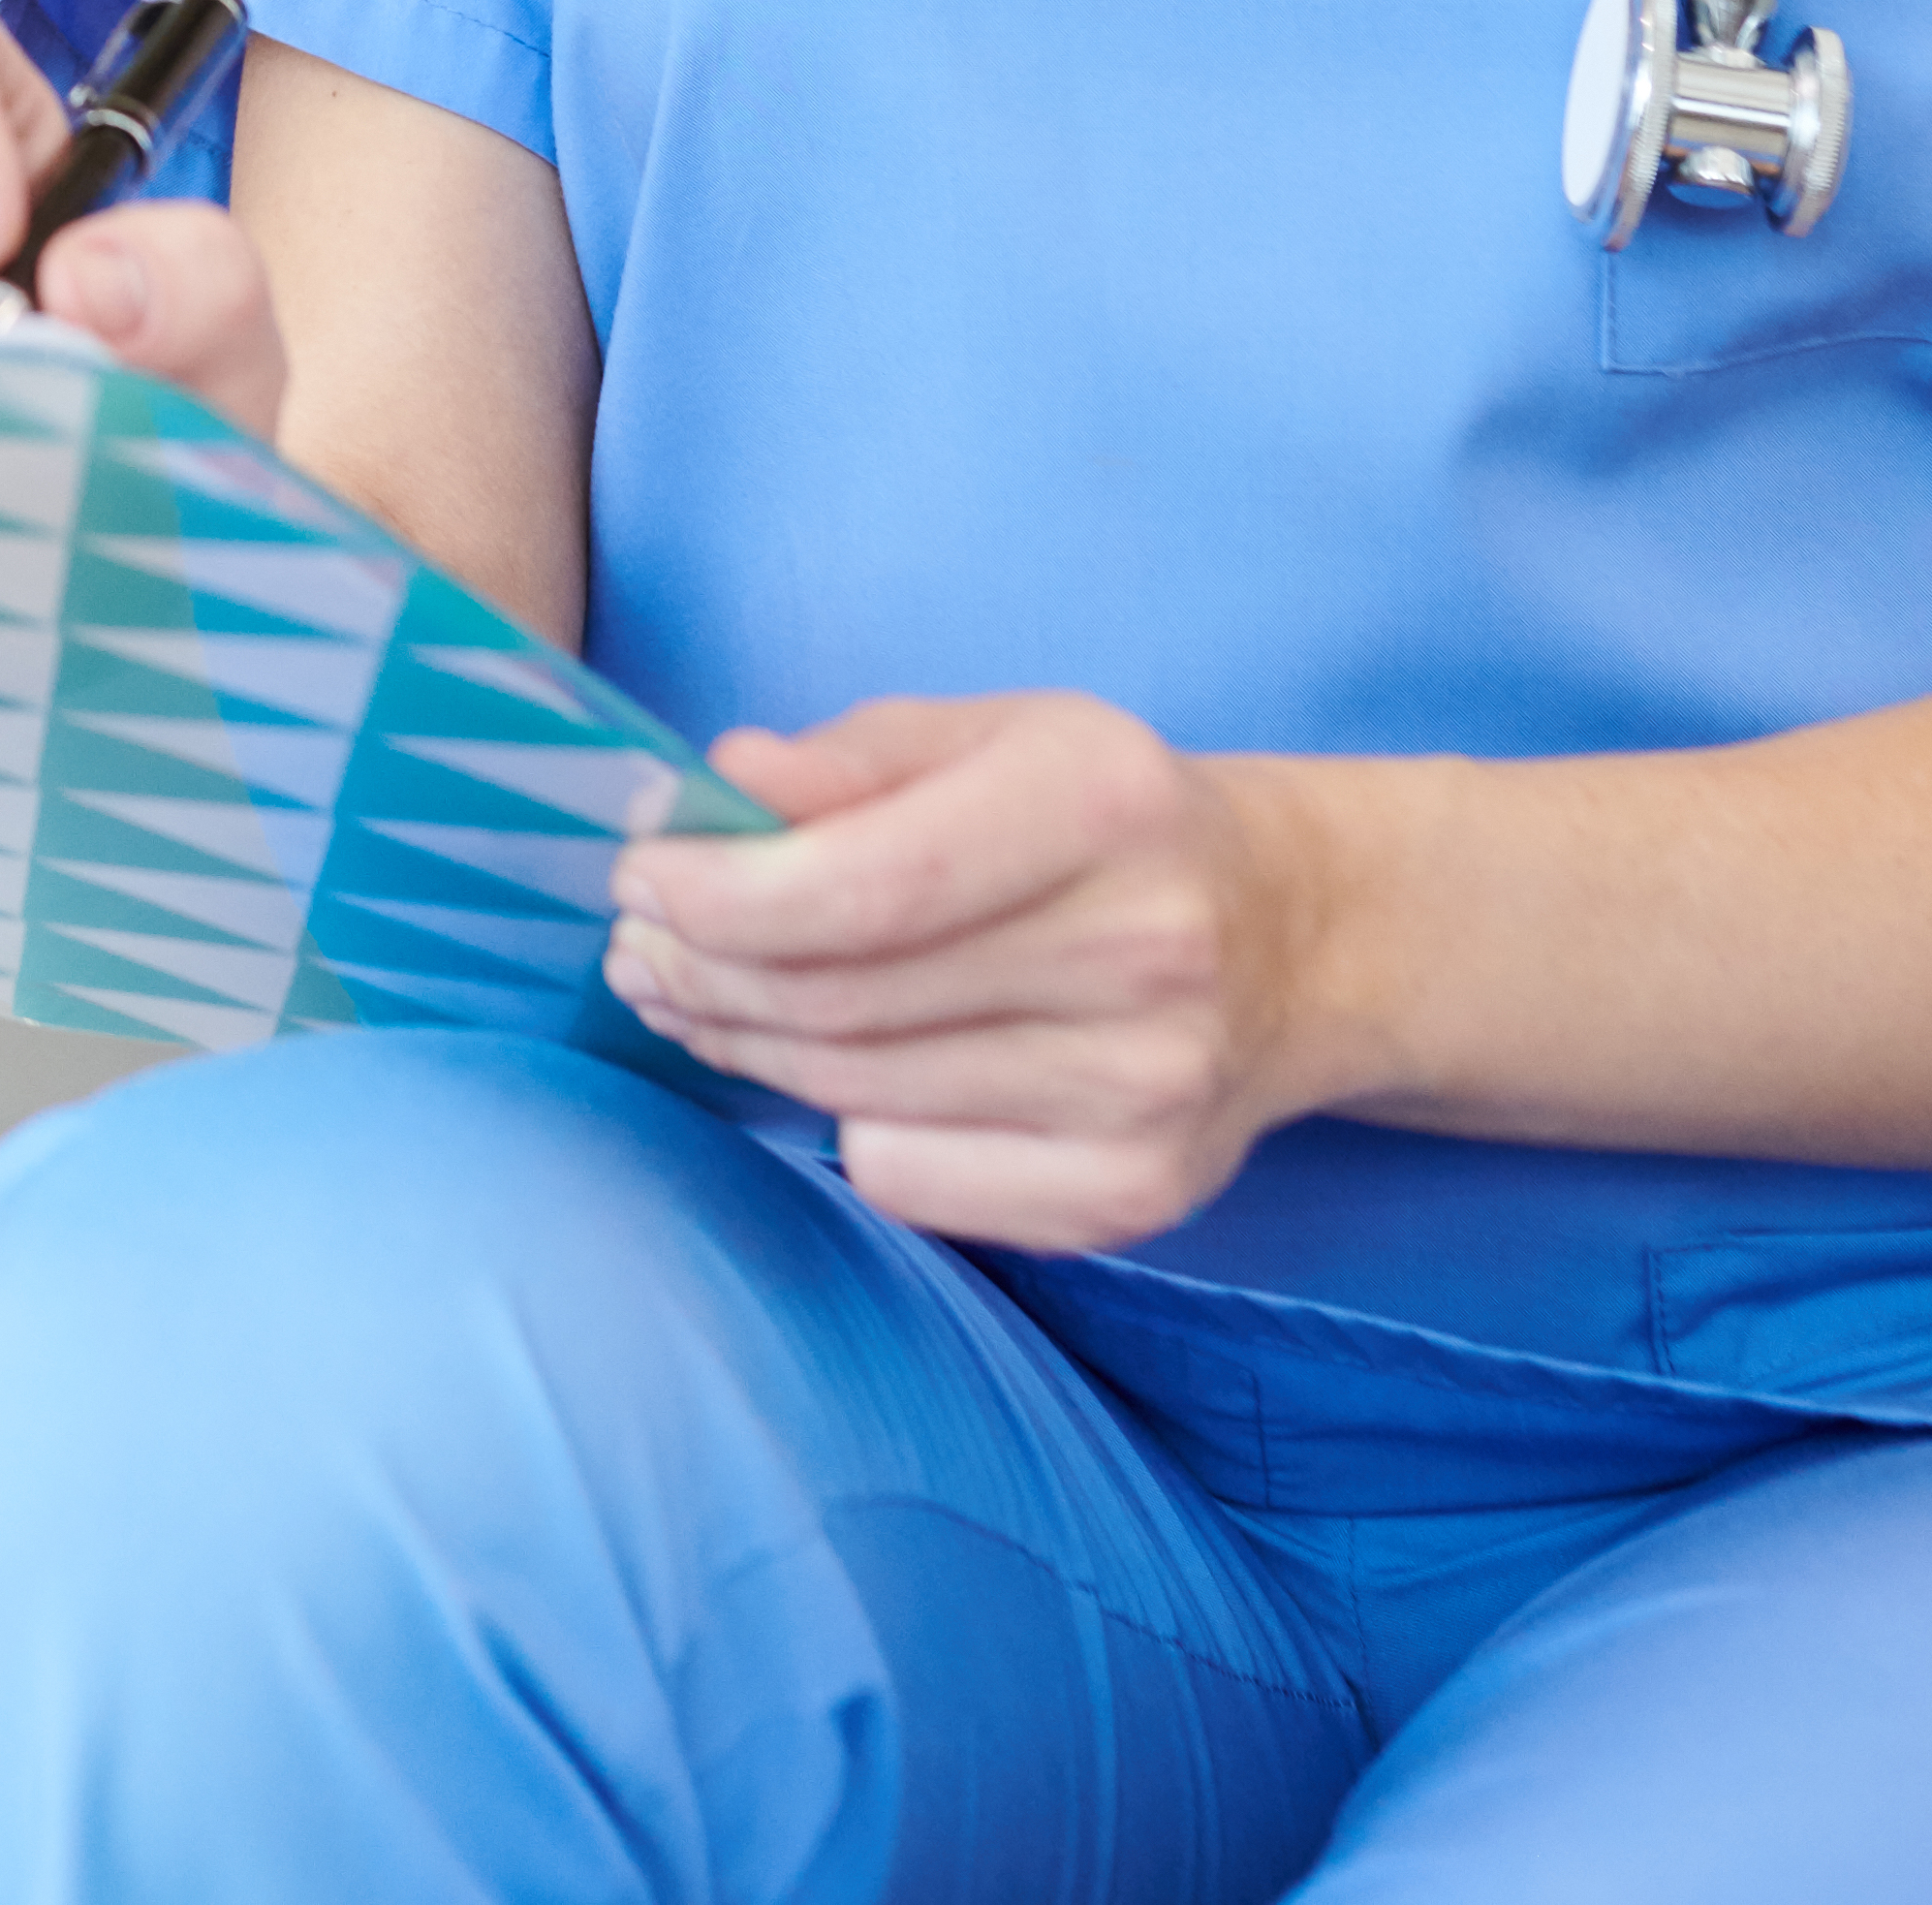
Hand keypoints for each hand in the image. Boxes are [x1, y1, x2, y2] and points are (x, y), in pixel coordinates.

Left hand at [599, 693, 1357, 1254]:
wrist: (1295, 941)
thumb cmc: (1100, 820)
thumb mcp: (993, 733)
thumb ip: (850, 757)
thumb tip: (719, 785)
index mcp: (1101, 806)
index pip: (865, 884)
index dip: (719, 895)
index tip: (637, 878)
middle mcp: (1143, 954)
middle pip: (842, 999)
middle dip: (700, 972)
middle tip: (635, 948)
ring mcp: (1146, 1094)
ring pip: (857, 1094)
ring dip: (743, 1047)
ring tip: (693, 998)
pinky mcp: (1133, 1198)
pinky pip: (912, 1182)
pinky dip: (844, 1129)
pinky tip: (835, 1070)